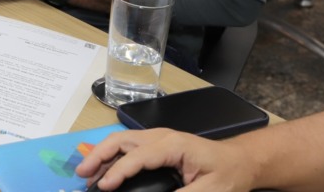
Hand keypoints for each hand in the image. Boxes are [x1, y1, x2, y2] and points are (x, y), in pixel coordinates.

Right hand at [75, 128, 256, 191]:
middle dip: (98, 156)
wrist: (241, 161)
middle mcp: (160, 137)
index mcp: (173, 145)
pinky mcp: (156, 144)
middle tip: (82, 174)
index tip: (103, 188)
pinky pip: (127, 146)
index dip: (118, 172)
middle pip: (120, 140)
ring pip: (120, 141)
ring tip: (86, 173)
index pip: (137, 157)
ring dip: (101, 155)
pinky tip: (103, 168)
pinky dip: (111, 155)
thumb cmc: (229, 175)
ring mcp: (157, 138)